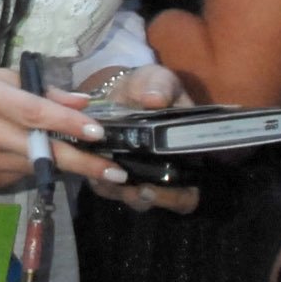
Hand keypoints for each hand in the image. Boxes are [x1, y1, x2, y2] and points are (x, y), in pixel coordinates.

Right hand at [0, 67, 101, 191]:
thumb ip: (39, 90)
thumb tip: (81, 103)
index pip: (35, 114)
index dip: (68, 124)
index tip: (98, 132)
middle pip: (43, 150)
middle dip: (84, 164)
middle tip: (117, 173)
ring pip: (37, 167)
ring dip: (66, 166)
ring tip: (94, 164)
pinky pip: (22, 176)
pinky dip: (36, 167)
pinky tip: (33, 157)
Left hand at [62, 64, 197, 214]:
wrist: (122, 89)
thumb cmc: (149, 87)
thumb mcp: (159, 80)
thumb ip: (161, 87)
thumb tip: (155, 99)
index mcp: (185, 155)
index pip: (188, 192)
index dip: (175, 198)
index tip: (154, 188)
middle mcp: (164, 172)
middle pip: (159, 201)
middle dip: (145, 199)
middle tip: (134, 190)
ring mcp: (139, 174)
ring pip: (132, 198)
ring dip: (119, 192)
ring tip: (106, 179)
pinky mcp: (114, 173)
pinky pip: (108, 187)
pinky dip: (100, 182)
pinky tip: (91, 171)